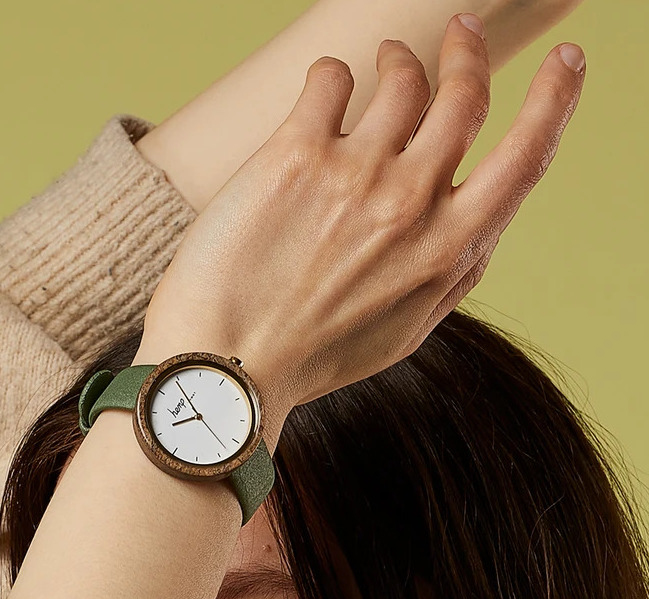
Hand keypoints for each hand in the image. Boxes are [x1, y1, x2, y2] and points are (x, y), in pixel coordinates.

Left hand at [136, 13, 584, 429]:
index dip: (555, 98)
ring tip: (385, 61)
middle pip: (464, 94)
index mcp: (450, 250)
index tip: (566, 62)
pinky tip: (325, 91)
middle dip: (468, 51)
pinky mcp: (295, 156)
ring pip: (401, 77)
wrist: (229, 368)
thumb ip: (454, 273)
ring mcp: (356, 175)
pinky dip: (334, 74)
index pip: (527, 155)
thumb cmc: (313, 355)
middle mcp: (412, 203)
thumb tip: (484, 222)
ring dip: (400, 58)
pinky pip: (331, 78)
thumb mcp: (407, 330)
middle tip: (461, 32)